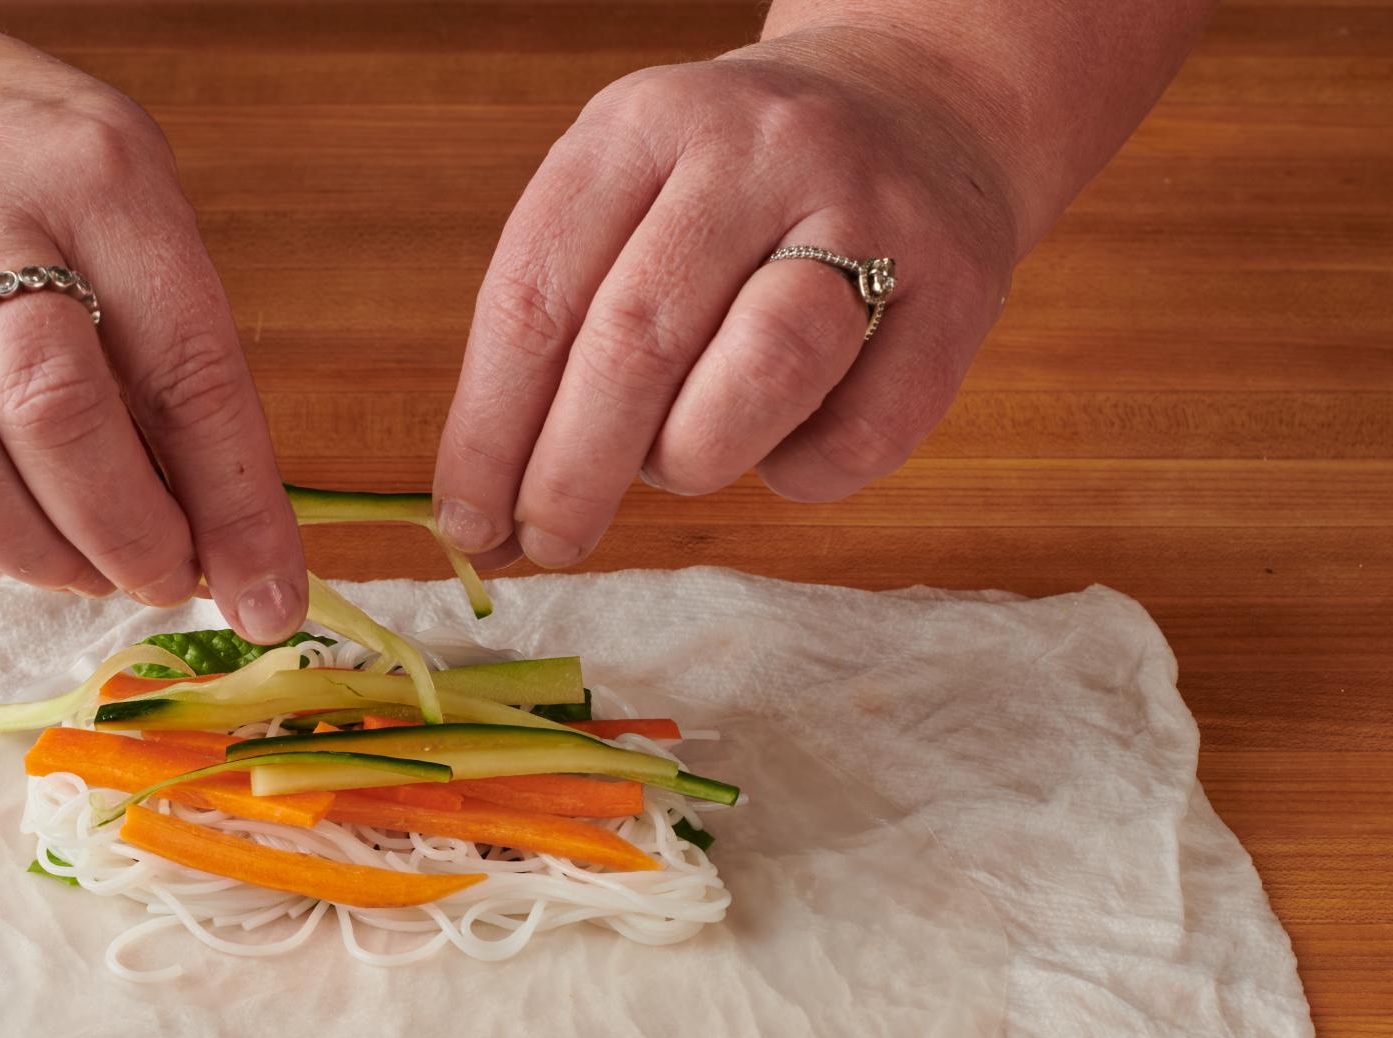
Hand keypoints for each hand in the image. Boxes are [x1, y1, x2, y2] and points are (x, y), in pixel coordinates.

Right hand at [0, 13, 305, 639]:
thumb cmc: (22, 160)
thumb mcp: (131, 202)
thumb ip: (179, 353)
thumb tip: (230, 534)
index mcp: (97, 177)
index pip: (184, 364)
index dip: (234, 502)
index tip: (268, 595)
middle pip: (53, 408)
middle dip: (125, 532)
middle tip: (163, 580)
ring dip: (29, 550)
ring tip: (83, 574)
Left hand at [431, 31, 1019, 568]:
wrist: (923, 107)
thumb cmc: (733, 195)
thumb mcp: (628, 202)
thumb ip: (555, 335)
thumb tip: (479, 518)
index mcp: (643, 124)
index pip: (535, 294)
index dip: (488, 429)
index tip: (465, 520)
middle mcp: (755, 151)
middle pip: (636, 341)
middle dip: (571, 474)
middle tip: (548, 544)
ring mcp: (869, 211)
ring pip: (761, 374)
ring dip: (692, 461)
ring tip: (676, 467)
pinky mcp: (958, 288)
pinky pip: (862, 435)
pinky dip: (803, 475)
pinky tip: (781, 449)